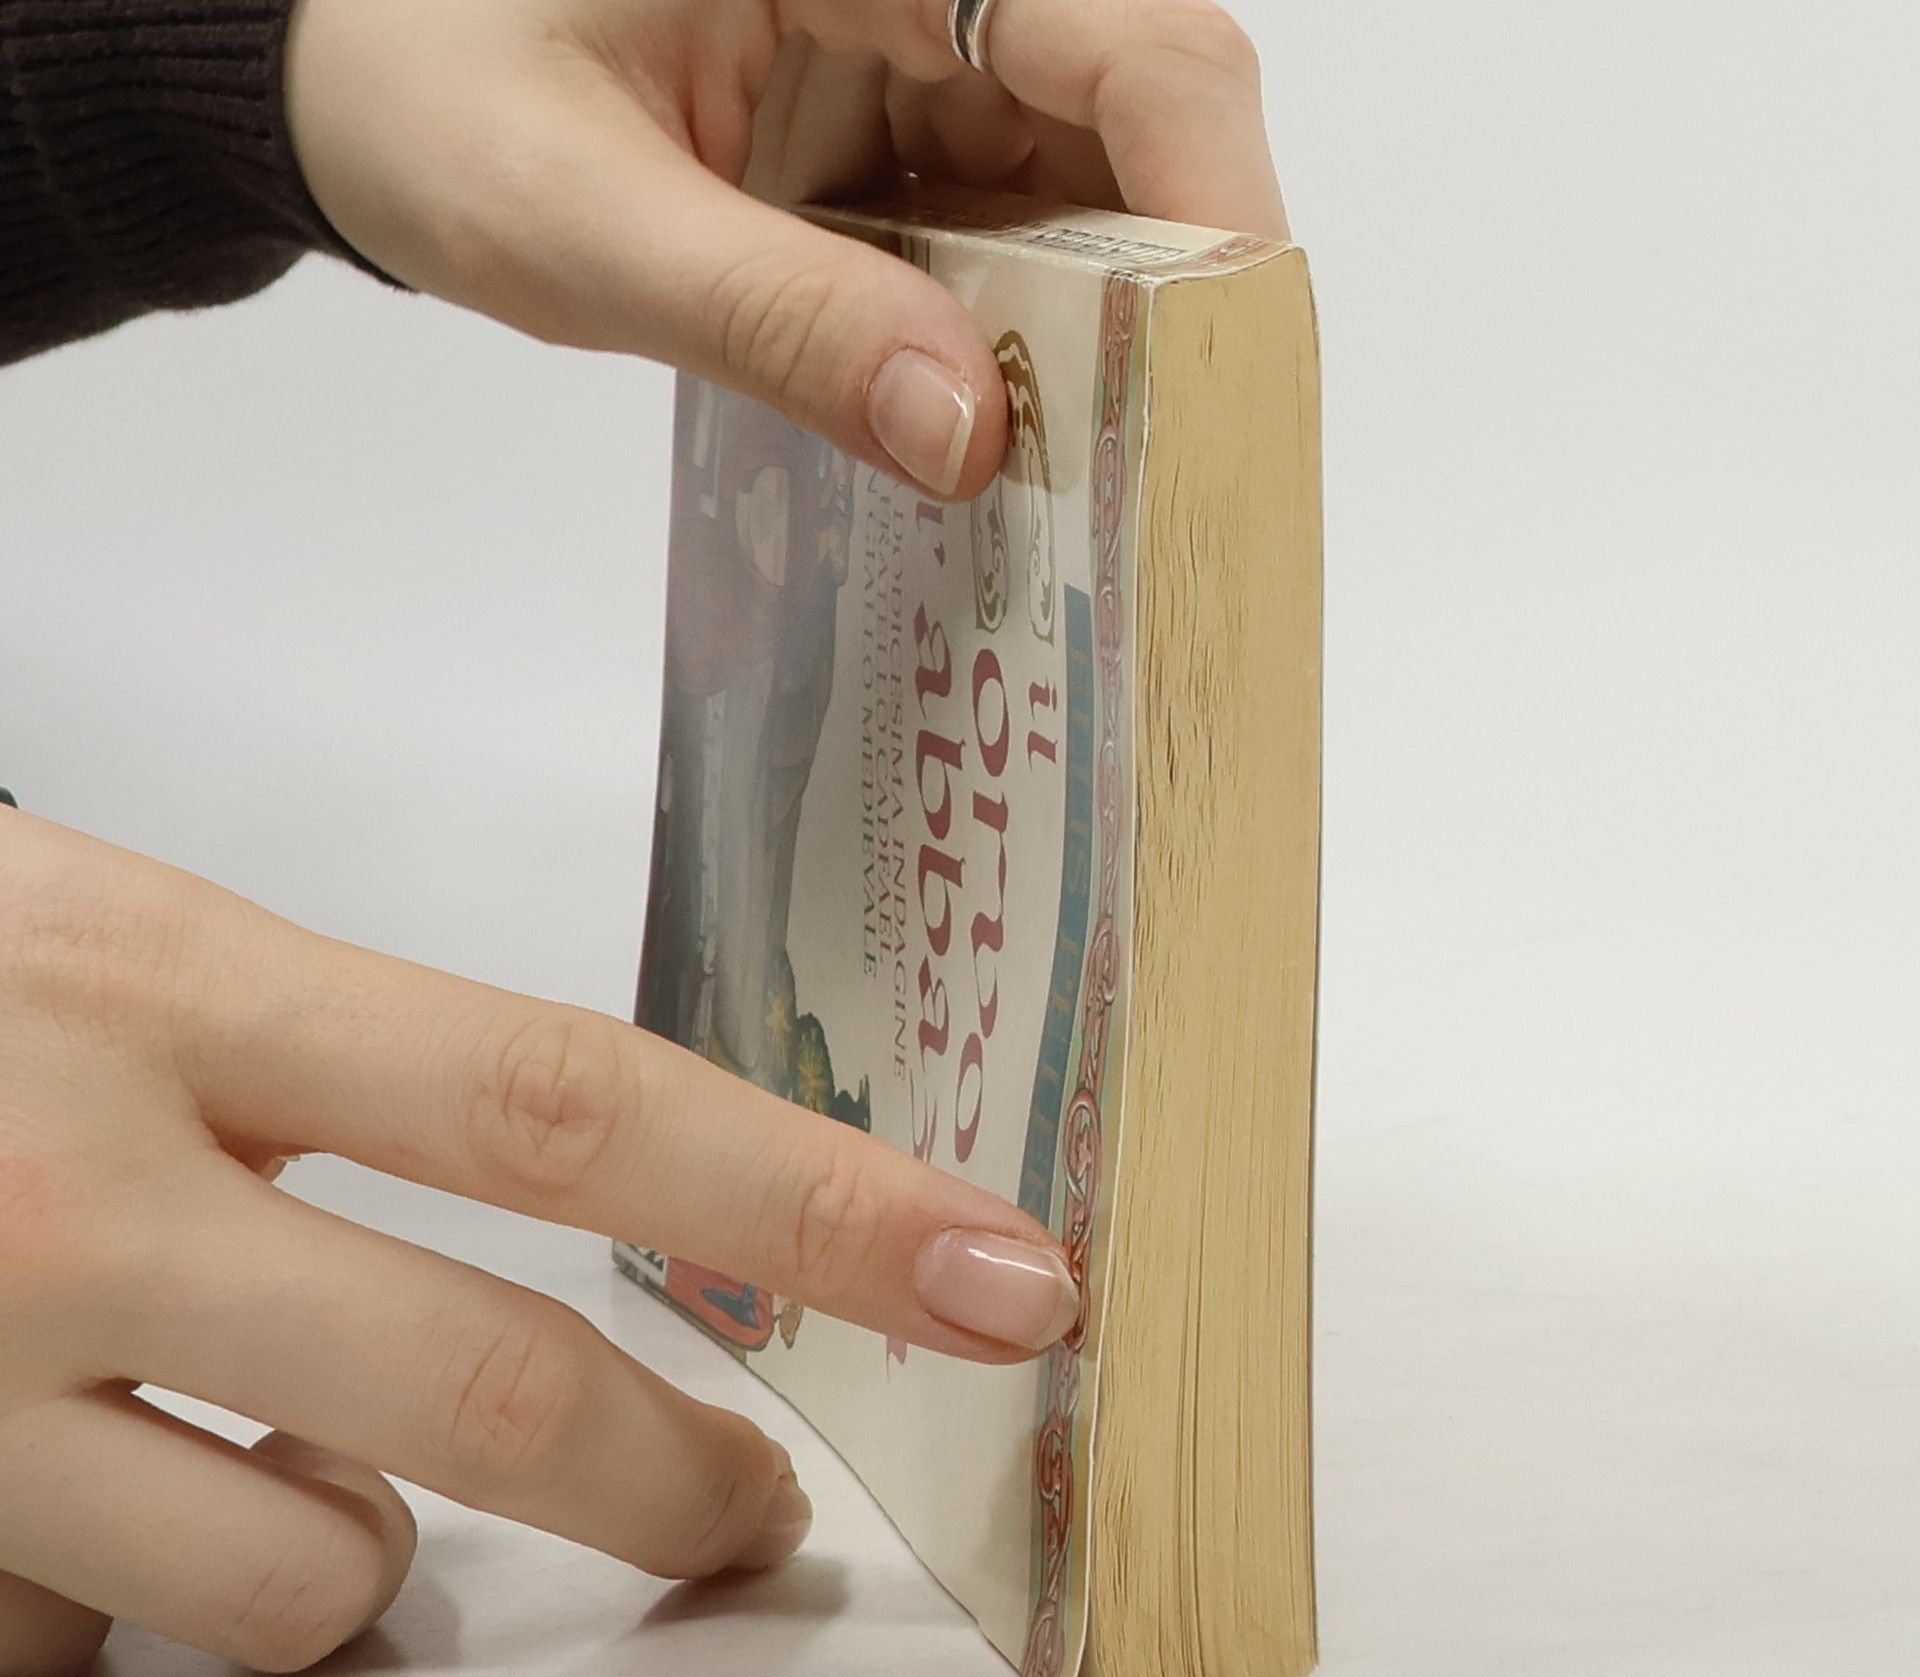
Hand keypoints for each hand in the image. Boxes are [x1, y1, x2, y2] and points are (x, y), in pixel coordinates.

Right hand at [0, 813, 1075, 1676]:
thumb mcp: (94, 947)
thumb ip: (305, 1088)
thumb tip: (503, 1271)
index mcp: (163, 987)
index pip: (570, 1099)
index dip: (809, 1201)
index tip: (998, 1271)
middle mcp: (66, 1192)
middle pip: (486, 1384)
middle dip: (660, 1479)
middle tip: (743, 1510)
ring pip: (289, 1579)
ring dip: (340, 1551)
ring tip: (285, 1457)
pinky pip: (90, 1644)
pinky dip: (131, 1596)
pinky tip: (67, 1489)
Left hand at [285, 0, 1284, 497]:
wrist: (355, 80)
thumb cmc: (425, 87)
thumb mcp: (581, 219)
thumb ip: (774, 318)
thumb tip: (967, 434)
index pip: (1132, 38)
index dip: (1213, 200)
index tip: (1224, 372)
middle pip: (1133, 125)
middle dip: (1154, 305)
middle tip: (1148, 474)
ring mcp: (914, 53)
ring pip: (1083, 194)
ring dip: (1087, 341)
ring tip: (1073, 479)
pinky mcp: (890, 133)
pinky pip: (1000, 236)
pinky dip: (1009, 342)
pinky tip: (987, 433)